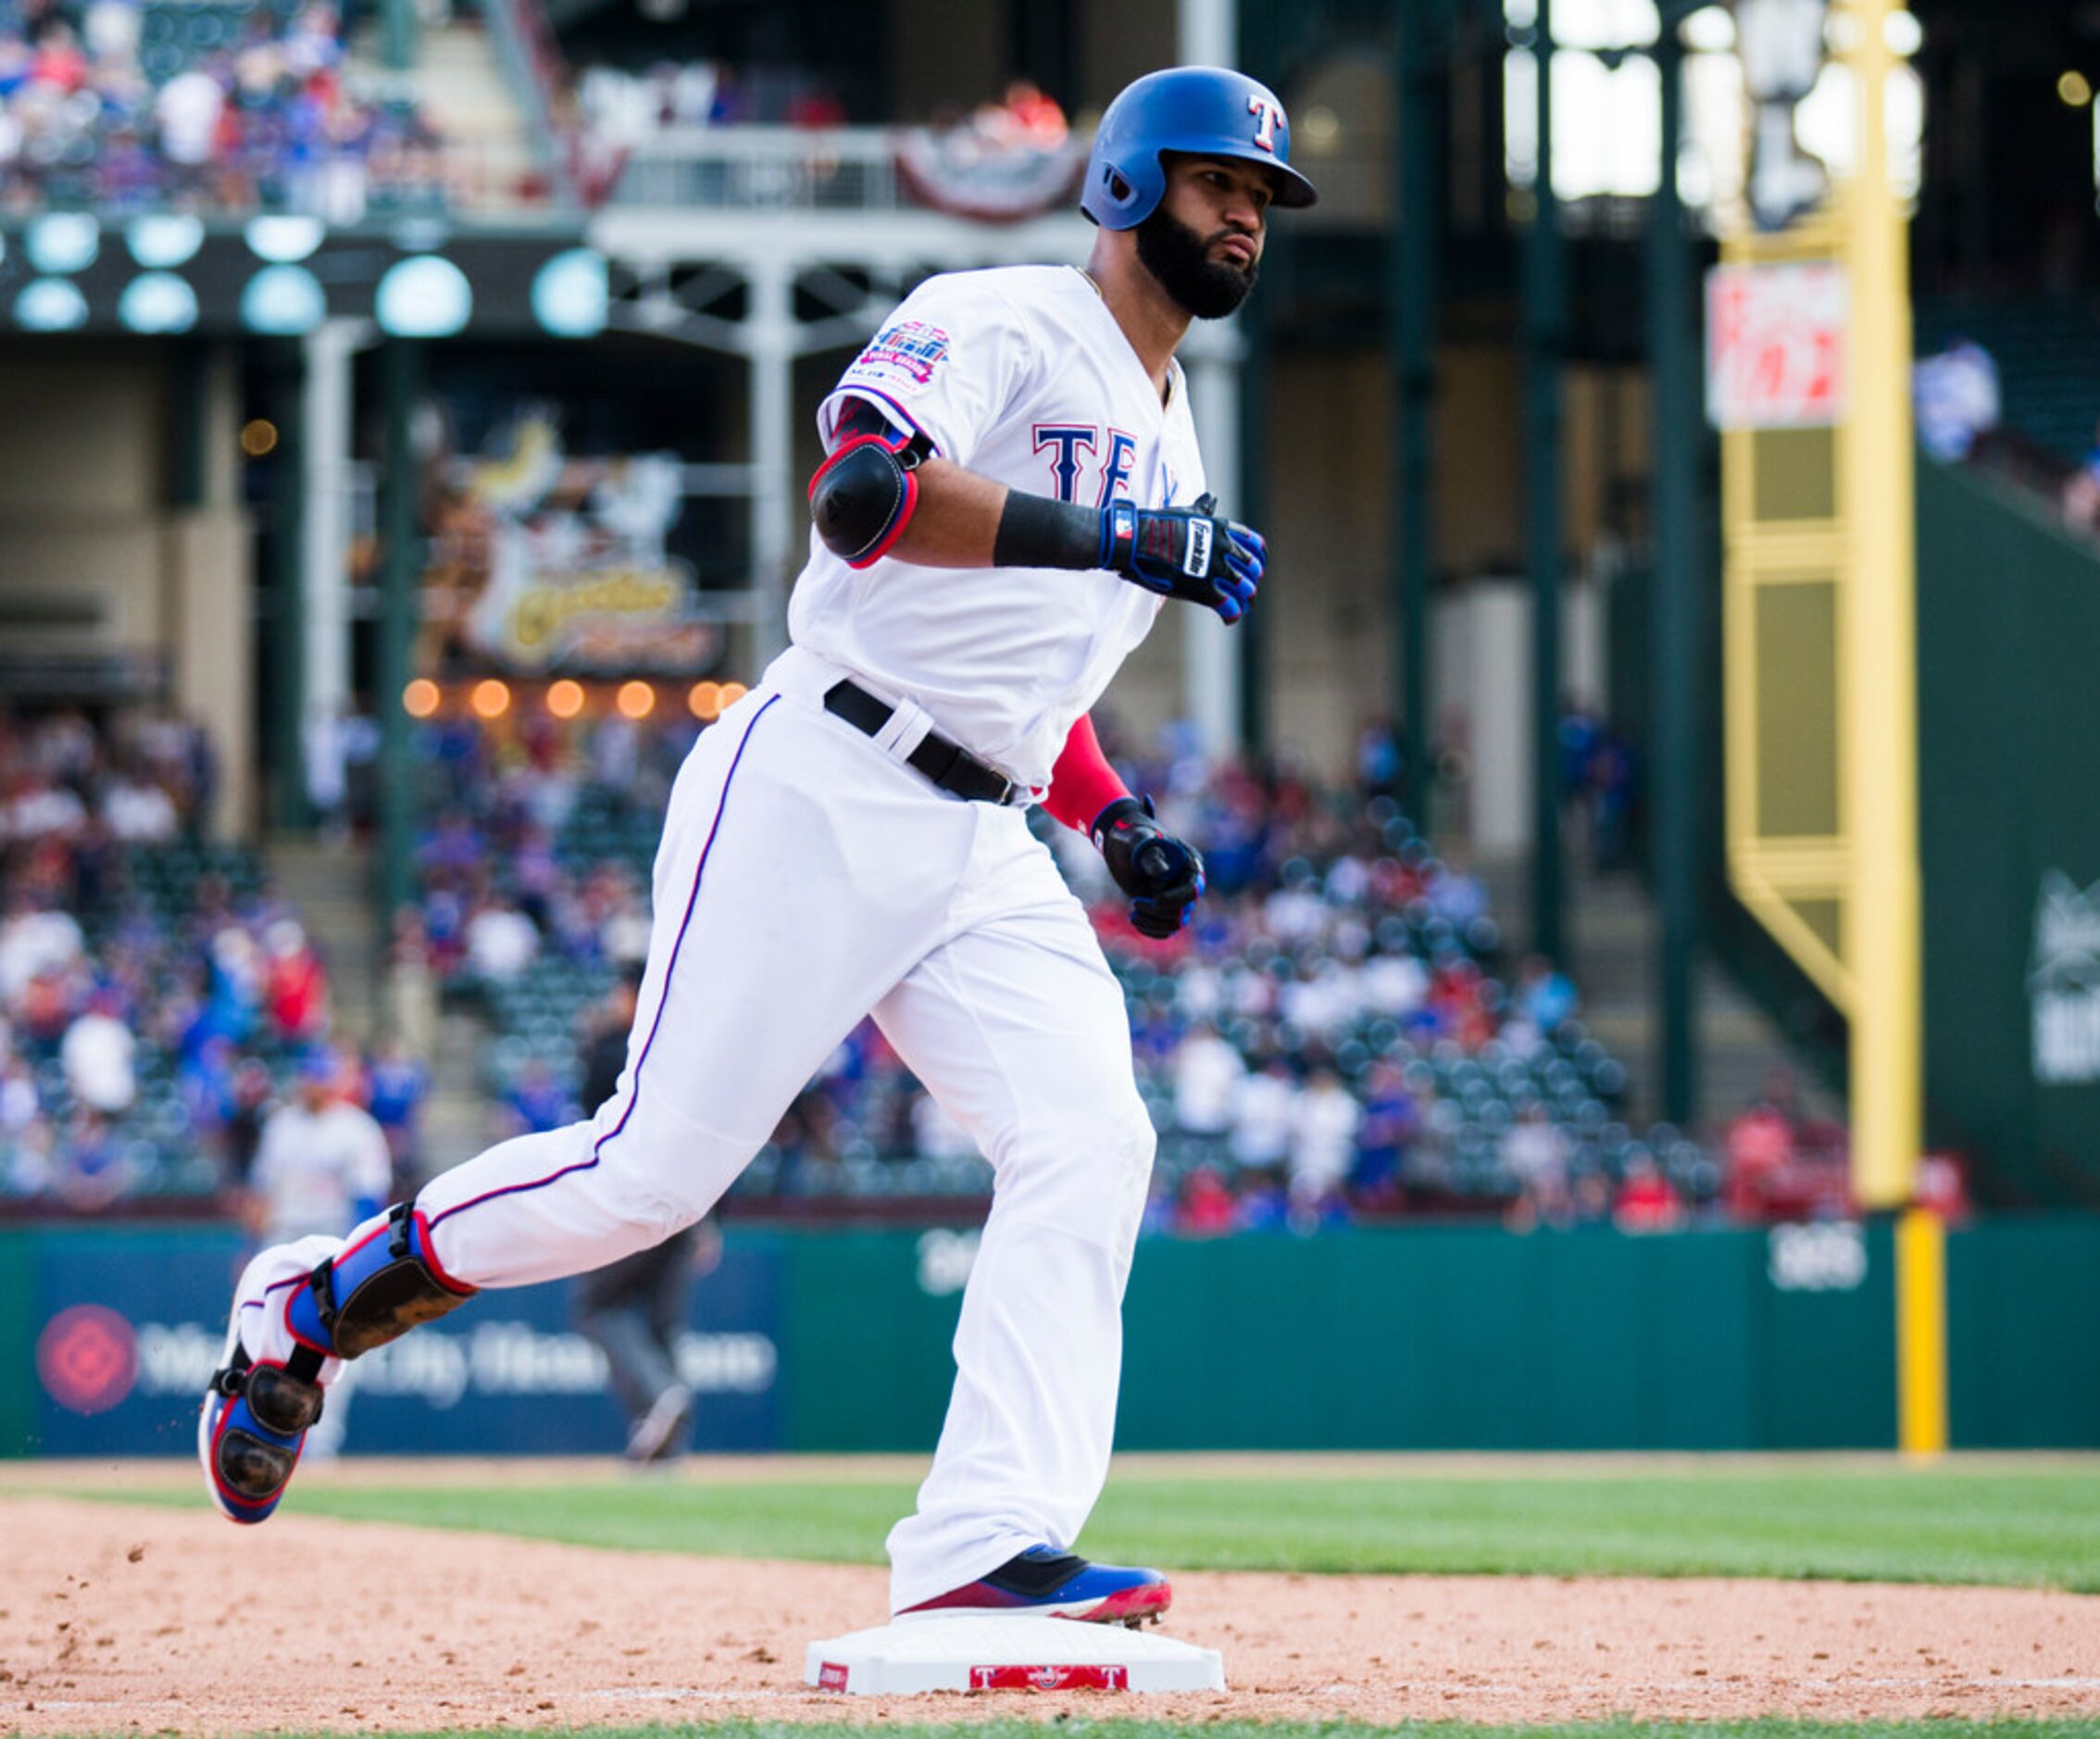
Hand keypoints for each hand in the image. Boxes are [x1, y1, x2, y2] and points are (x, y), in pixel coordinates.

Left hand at [1092, 796, 1205, 938]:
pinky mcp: (1164, 906)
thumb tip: (1162, 872)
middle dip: (1159, 912)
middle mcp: (1186, 882)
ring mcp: (1176, 895)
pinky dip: (1152, 929)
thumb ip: (1149, 854)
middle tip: (1134, 903)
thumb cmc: (1131, 836)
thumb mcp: (1138, 840)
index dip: (1177, 899)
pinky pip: (1166, 927)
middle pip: (1183, 910)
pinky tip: (1136, 921)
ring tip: (1132, 916)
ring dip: (1154, 924)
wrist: (1122, 842)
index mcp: (1189, 863)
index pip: (1193, 889)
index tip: (1156, 899)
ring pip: (1175, 922)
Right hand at [1099, 492, 1262, 623]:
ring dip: (1246, 599)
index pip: (1253, 543)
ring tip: (1242, 606)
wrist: (1138, 540)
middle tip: (1248, 590)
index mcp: (1221, 529)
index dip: (1259, 556)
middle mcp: (1223, 548)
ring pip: (1245, 588)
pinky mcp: (1204, 589)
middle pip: (1252, 568)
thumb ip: (1203, 508)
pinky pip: (1229, 606)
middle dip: (1252, 580)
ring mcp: (1215, 569)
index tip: (1258, 565)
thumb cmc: (1158, 524)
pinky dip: (1232, 614)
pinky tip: (1229, 618)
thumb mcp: (1187, 511)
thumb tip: (1211, 497)